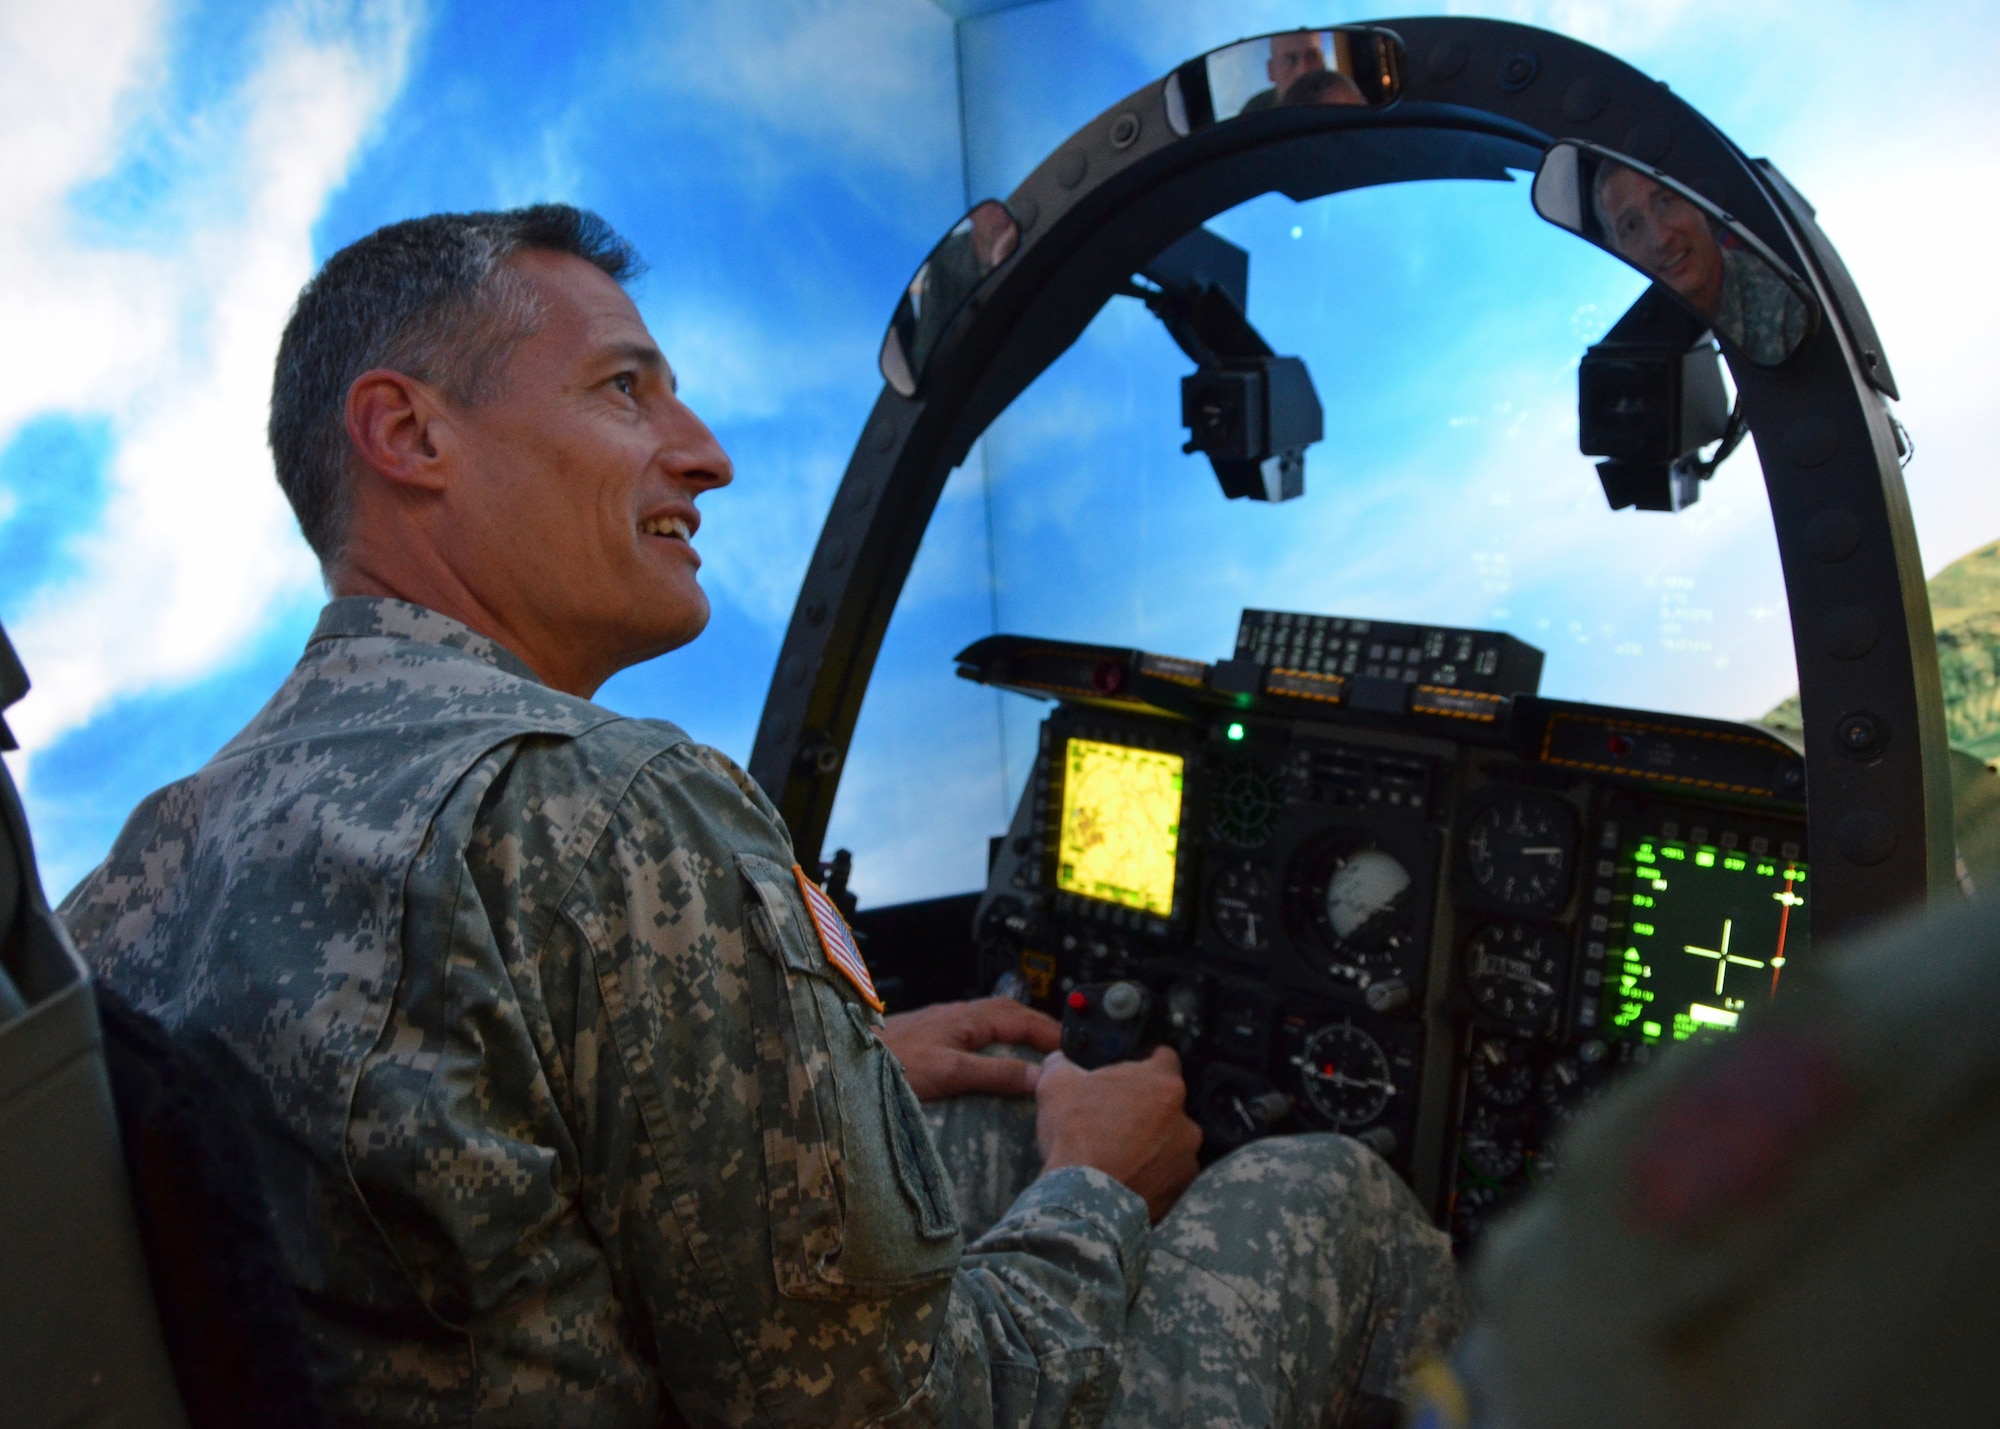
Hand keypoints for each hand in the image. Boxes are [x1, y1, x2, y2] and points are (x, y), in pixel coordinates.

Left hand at [877, 996, 1060, 1101]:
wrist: (847, 1061)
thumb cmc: (893, 1064)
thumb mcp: (950, 1072)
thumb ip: (995, 1074)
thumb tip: (1039, 1076)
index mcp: (968, 1017)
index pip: (1022, 1018)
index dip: (1050, 1032)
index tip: (1075, 1049)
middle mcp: (959, 1015)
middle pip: (1010, 1014)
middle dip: (1039, 1027)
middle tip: (1064, 1048)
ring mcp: (945, 1025)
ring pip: (993, 1022)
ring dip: (1019, 1032)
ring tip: (1039, 1053)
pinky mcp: (933, 1038)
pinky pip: (977, 1033)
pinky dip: (998, 1042)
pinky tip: (996, 1059)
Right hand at [1035, 1047, 1201, 1221]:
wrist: (1082, 1199)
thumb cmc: (1074, 1134)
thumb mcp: (1056, 1084)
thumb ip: (1063, 1063)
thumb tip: (1060, 1060)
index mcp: (1163, 1084)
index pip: (1165, 1059)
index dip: (1144, 1063)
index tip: (1127, 1075)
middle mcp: (1185, 1118)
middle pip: (1166, 1103)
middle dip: (1144, 1107)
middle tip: (1113, 1118)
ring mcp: (1187, 1157)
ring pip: (1170, 1140)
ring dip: (1151, 1143)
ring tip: (1119, 1154)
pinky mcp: (1181, 1190)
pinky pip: (1168, 1173)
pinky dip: (1152, 1173)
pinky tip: (1126, 1176)